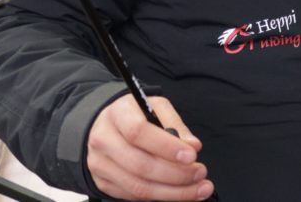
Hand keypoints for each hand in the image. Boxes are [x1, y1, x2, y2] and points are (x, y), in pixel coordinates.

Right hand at [87, 94, 214, 200]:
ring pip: (138, 186)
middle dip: (176, 174)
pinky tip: (180, 192)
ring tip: (198, 189)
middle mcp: (104, 140)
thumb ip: (175, 124)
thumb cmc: (136, 114)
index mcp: (118, 114)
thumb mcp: (156, 107)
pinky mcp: (103, 182)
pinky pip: (133, 196)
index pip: (139, 133)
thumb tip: (192, 146)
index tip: (192, 156)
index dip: (167, 147)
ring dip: (173, 192)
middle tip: (200, 173)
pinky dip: (161, 197)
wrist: (107, 125)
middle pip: (140, 165)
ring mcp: (99, 164)